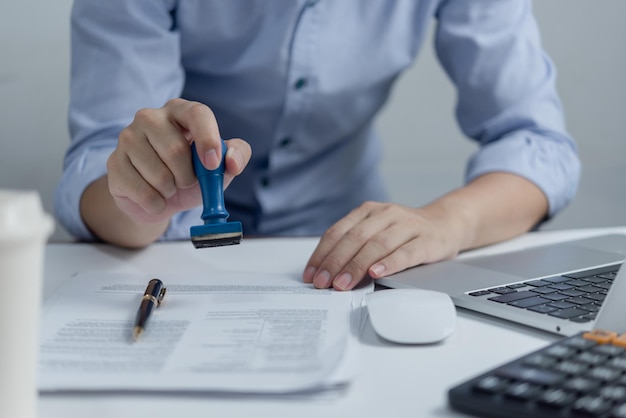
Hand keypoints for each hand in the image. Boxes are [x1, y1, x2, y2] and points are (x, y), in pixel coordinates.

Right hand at [106, 98, 250, 223]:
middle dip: (188, 177)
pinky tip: (155, 197)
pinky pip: (141, 192)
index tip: (213, 164)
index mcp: (181, 111)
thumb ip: (237, 155)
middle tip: (187, 181)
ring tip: (169, 187)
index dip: (208, 138)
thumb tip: (232, 162)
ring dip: (171, 191)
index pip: (197, 113)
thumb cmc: (193, 173)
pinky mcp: (114, 163)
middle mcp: (150, 117)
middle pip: (175, 150)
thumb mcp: (220, 165)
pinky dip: (156, 203)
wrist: (161, 198)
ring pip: (158, 175)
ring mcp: (127, 138)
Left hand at [302, 201, 466, 290]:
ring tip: (343, 283)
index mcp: (368, 212)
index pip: (338, 232)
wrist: (445, 223)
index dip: (322, 254)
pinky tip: (377, 273)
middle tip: (323, 282)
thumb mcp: (376, 232)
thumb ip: (355, 246)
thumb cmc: (405, 232)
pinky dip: (389, 263)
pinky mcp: (427, 240)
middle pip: (355, 238)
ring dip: (357, 265)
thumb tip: (325, 272)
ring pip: (377, 244)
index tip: (311, 274)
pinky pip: (406, 252)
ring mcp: (407, 225)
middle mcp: (385, 214)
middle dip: (335, 262)